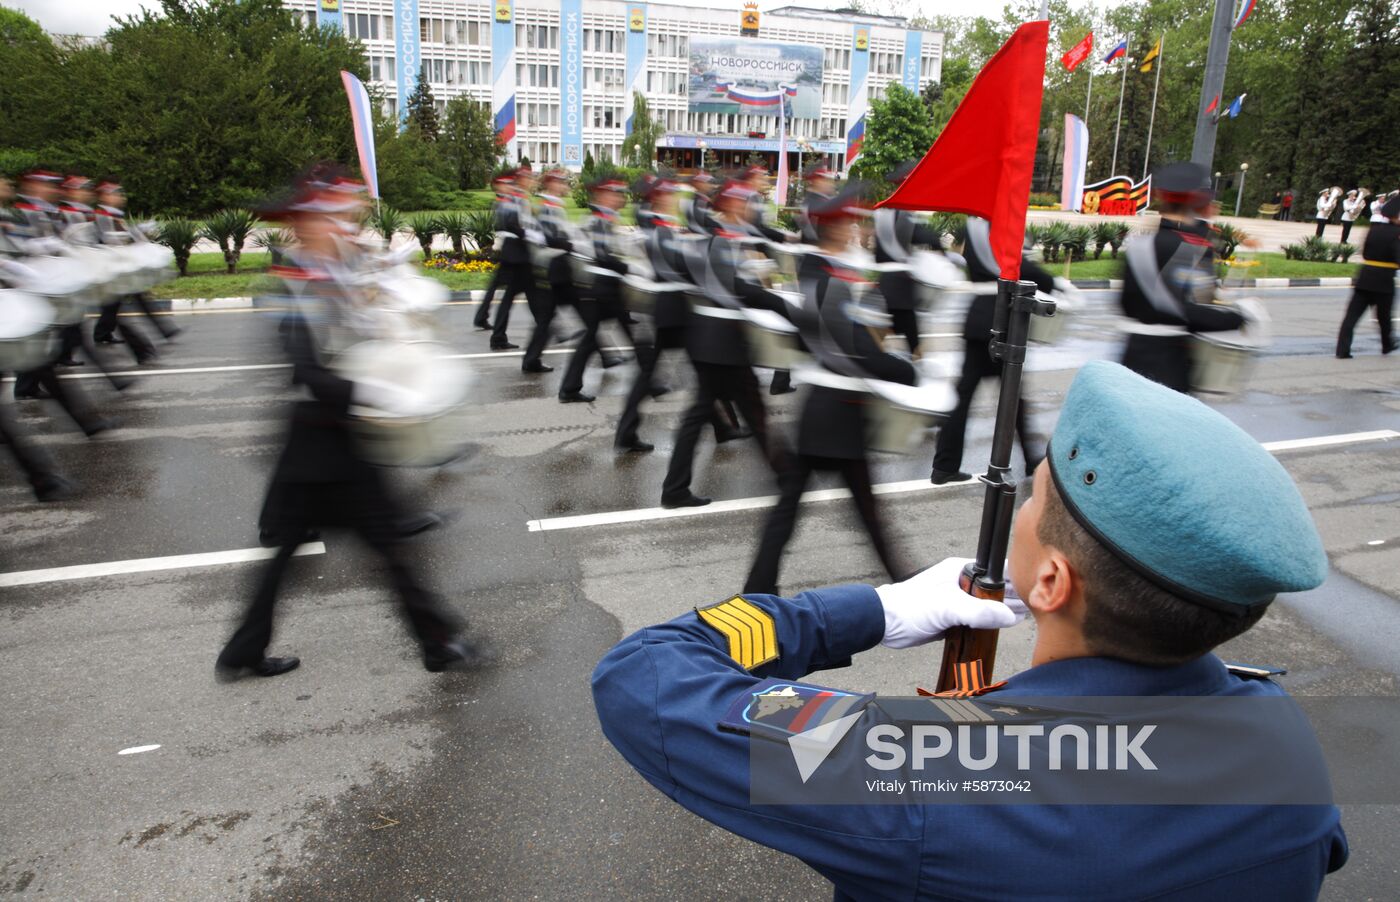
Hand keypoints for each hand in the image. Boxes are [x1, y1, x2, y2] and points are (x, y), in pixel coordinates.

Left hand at [877, 557, 1028, 648]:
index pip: (996, 570)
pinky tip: (1004, 626)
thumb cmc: (909, 606)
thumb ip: (979, 611)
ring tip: (1027, 614)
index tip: (1033, 588)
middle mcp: (961, 583)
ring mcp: (957, 600)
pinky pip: (977, 619)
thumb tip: (1008, 615)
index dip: (1014, 579)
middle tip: (1036, 604)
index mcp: (960, 570)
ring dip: (1003, 611)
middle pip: (995, 588)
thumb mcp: (948, 607)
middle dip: (1014, 596)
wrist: (886, 624)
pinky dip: (990, 623)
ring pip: (987, 605)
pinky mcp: (953, 617)